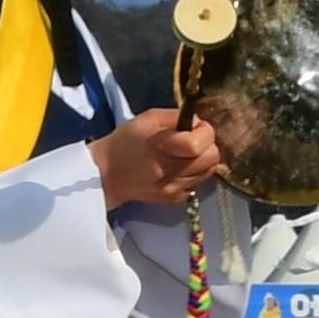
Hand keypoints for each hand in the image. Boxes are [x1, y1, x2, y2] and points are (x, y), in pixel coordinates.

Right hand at [92, 107, 223, 209]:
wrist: (108, 174)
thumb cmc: (127, 141)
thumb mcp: (148, 118)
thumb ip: (177, 117)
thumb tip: (200, 124)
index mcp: (159, 146)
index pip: (196, 144)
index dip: (205, 133)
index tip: (197, 128)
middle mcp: (167, 170)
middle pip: (210, 159)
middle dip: (208, 146)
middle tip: (193, 141)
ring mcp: (171, 188)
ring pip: (208, 172)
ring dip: (202, 160)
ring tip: (185, 154)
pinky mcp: (174, 199)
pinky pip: (199, 184)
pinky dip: (195, 174)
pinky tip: (179, 168)